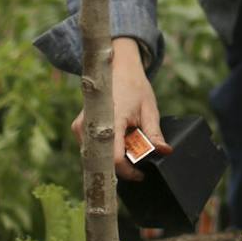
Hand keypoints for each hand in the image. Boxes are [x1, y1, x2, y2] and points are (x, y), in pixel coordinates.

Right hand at [72, 37, 166, 182]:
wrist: (116, 68)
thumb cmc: (134, 87)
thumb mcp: (149, 110)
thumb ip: (154, 134)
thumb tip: (164, 152)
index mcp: (111, 118)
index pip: (115, 158)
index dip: (129, 171)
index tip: (141, 173)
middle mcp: (90, 124)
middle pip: (105, 160)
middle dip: (123, 163)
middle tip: (136, 150)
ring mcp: (81, 126)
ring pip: (97, 156)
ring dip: (114, 154)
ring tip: (127, 137)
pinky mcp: (78, 128)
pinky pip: (92, 149)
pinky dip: (106, 148)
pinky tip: (117, 135)